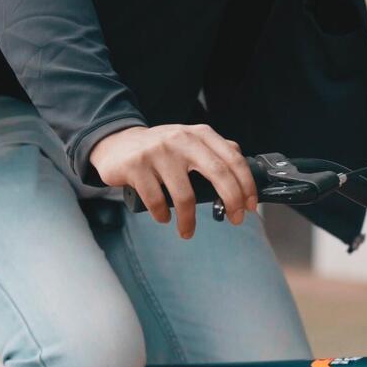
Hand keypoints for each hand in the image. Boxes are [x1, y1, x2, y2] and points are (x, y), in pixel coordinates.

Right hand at [88, 123, 258, 237]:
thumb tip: (243, 167)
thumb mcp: (190, 142)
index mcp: (200, 135)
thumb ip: (215, 150)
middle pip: (218, 174)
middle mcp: (181, 139)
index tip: (250, 206)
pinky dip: (162, 215)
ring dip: (189, 221)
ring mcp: (158, 151)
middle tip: (235, 220)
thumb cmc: (160, 150)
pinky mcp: (136, 166)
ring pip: (185, 196)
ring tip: (187, 231)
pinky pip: (156, 200)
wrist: (116, 143)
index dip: (247, 185)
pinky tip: (164, 218)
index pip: (233, 159)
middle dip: (232, 201)